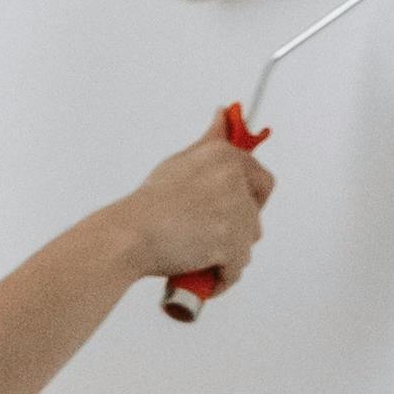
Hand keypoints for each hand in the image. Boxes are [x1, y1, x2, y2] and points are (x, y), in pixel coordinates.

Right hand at [122, 112, 271, 299]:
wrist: (131, 234)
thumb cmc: (151, 203)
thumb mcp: (182, 161)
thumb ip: (210, 141)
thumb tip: (223, 114)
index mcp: (224, 156)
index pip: (262, 181)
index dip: (250, 202)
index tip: (233, 213)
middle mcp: (233, 179)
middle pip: (254, 219)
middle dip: (234, 233)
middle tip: (203, 237)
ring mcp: (233, 212)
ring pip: (246, 246)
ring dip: (227, 257)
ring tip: (198, 255)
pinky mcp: (229, 243)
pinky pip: (236, 269)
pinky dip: (221, 278)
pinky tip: (202, 275)